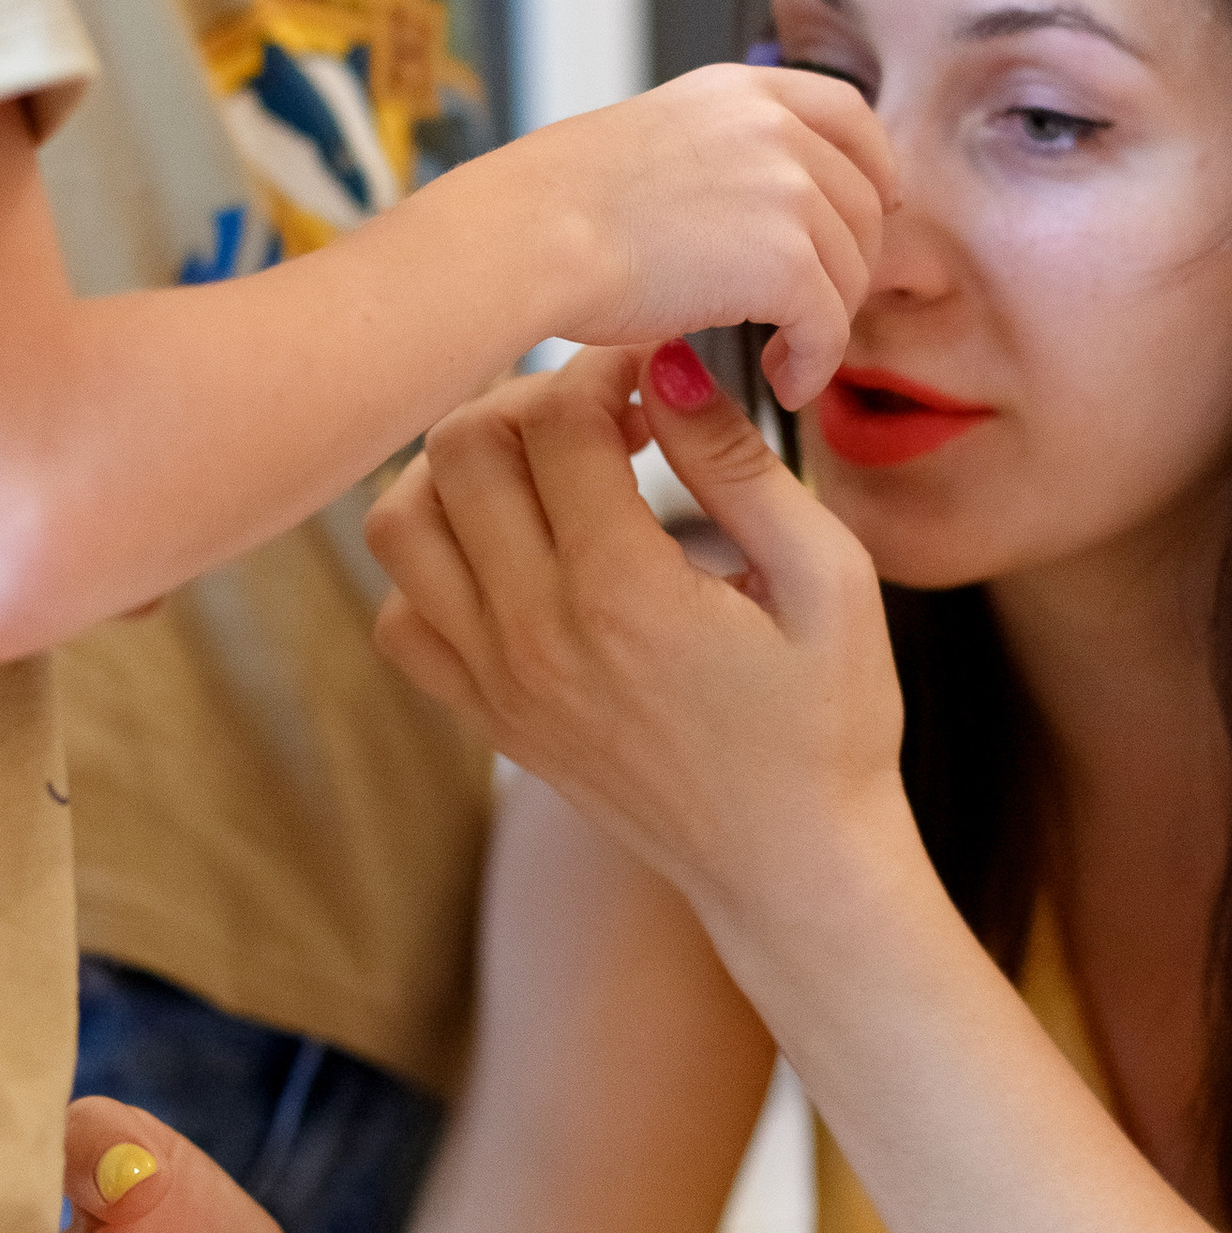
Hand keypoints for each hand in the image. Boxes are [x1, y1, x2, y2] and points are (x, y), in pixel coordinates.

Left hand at [366, 343, 908, 941]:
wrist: (792, 868)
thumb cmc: (830, 722)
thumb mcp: (828, 580)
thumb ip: (739, 465)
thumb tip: (667, 364)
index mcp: (623, 592)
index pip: (554, 419)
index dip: (604, 367)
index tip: (654, 373)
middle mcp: (536, 635)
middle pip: (460, 449)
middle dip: (529, 397)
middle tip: (602, 411)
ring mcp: (497, 683)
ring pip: (402, 524)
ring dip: (461, 470)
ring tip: (546, 470)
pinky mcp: (487, 718)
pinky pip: (401, 615)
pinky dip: (433, 565)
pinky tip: (515, 553)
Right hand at [510, 64, 895, 410]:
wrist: (525, 236)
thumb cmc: (556, 208)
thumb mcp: (651, 143)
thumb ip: (717, 159)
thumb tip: (751, 213)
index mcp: (740, 91)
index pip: (850, 114)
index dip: (874, 168)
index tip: (876, 208)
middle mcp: (773, 128)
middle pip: (861, 204)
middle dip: (848, 264)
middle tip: (811, 312)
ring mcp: (785, 191)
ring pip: (851, 272)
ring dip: (826, 324)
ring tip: (786, 361)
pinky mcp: (785, 262)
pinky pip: (830, 327)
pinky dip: (814, 366)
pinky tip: (785, 386)